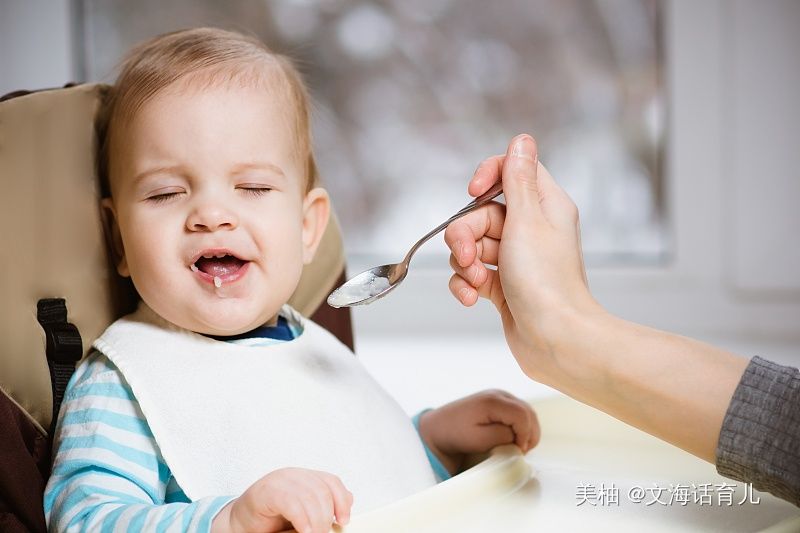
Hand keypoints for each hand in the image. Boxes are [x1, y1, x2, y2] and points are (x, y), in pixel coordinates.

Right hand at [211, 467, 351, 532]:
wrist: (240, 526)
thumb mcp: (304, 513)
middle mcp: (292, 474)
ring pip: (309, 496)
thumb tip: (349, 501)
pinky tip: (304, 530)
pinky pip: (290, 502)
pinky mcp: (264, 491)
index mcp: (304, 477)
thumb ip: (323, 505)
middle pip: (322, 490)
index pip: (331, 481)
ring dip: (316, 521)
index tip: (343, 521)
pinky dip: (301, 519)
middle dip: (326, 516)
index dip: (341, 500)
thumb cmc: (270, 521)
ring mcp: (277, 480)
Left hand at [417, 389, 539, 474]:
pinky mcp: (500, 401)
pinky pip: (520, 412)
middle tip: (522, 451)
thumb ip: (502, 436)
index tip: (519, 451)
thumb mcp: (478, 440)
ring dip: (528, 430)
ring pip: (528, 411)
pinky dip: (523, 426)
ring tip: (519, 447)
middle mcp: (499, 394)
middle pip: (528, 412)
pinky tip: (515, 439)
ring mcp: (500, 395)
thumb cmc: (457, 435)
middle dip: (530, 434)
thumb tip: (518, 436)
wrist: (440, 427)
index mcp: (492, 401)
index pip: (522, 415)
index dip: (526, 435)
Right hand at [444, 134, 603, 383]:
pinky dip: (464, 284)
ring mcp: (515, 259)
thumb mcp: (526, 220)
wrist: (555, 341)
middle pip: (481, 213)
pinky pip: (470, 274)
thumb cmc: (547, 283)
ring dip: (463, 262)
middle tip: (467, 256)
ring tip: (473, 280)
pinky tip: (471, 297)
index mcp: (545, 206)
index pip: (511, 171)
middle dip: (465, 233)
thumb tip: (521, 139)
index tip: (473, 192)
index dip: (487, 177)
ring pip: (471, 245)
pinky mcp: (502, 286)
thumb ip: (517, 179)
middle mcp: (531, 229)